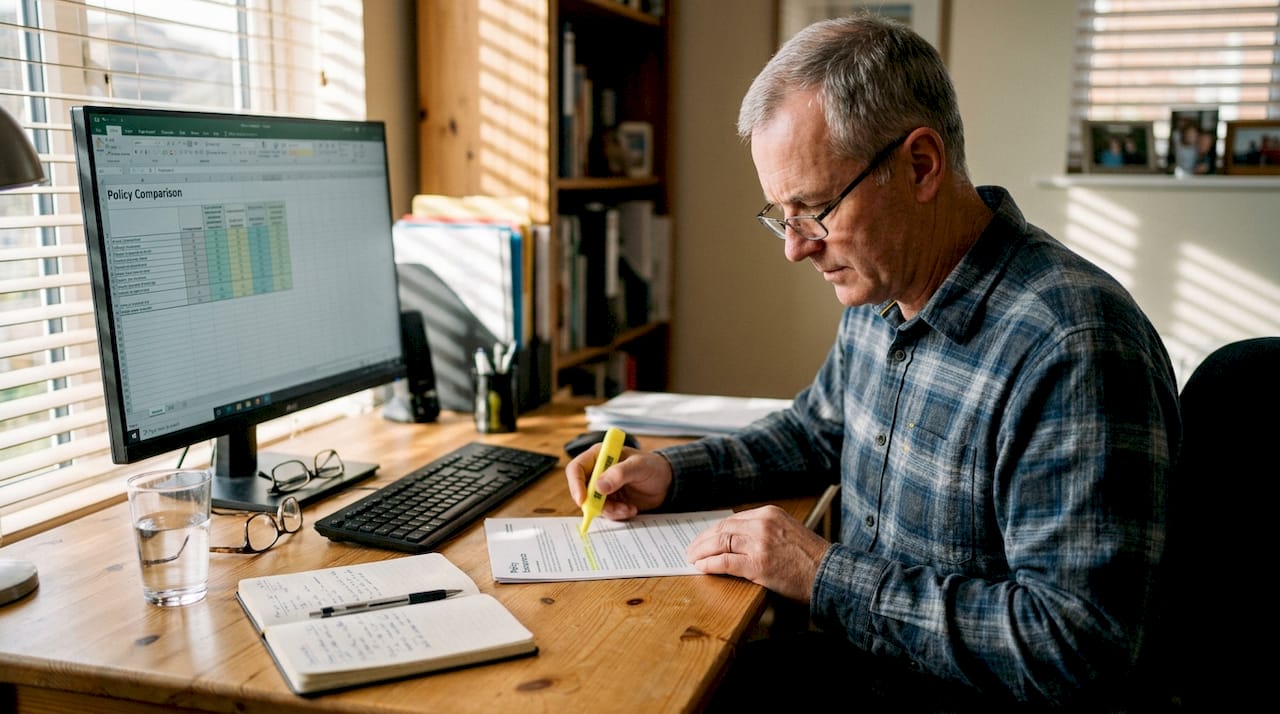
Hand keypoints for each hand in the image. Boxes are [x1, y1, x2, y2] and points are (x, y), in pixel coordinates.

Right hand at [565, 443, 671, 520]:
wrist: (666, 483)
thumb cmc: (653, 467)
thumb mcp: (639, 466)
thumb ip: (619, 473)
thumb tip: (599, 486)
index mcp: (600, 456)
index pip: (577, 468)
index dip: (576, 484)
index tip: (583, 499)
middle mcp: (598, 472)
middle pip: (581, 490)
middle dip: (594, 502)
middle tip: (611, 508)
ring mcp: (603, 488)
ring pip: (593, 504)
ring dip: (610, 510)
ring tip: (628, 508)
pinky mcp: (610, 501)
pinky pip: (605, 512)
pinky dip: (617, 514)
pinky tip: (631, 509)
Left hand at [685, 505, 829, 602]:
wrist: (829, 573)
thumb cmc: (810, 557)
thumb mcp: (787, 531)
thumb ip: (764, 530)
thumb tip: (736, 540)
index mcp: (769, 513)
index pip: (732, 519)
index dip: (714, 531)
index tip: (703, 538)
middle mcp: (763, 524)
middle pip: (722, 528)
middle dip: (703, 540)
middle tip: (691, 549)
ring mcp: (760, 543)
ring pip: (720, 542)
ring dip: (701, 552)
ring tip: (692, 559)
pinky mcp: (758, 564)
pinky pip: (725, 562)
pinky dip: (710, 565)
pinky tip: (702, 568)